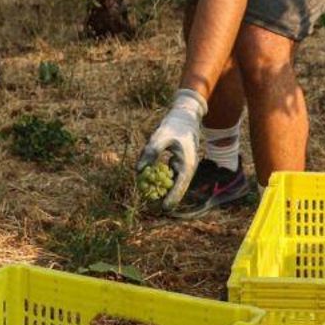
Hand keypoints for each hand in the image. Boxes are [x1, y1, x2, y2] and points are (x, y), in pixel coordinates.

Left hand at [136, 88, 206, 206]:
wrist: (185, 115)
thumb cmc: (173, 125)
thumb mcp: (160, 136)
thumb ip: (150, 152)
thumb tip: (138, 170)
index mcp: (186, 163)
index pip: (179, 186)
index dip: (172, 198)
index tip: (163, 209)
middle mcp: (187, 167)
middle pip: (177, 187)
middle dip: (166, 197)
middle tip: (154, 209)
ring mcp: (184, 165)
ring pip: (173, 182)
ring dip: (163, 189)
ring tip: (151, 199)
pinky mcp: (179, 162)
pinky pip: (171, 175)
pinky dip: (162, 179)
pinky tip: (153, 183)